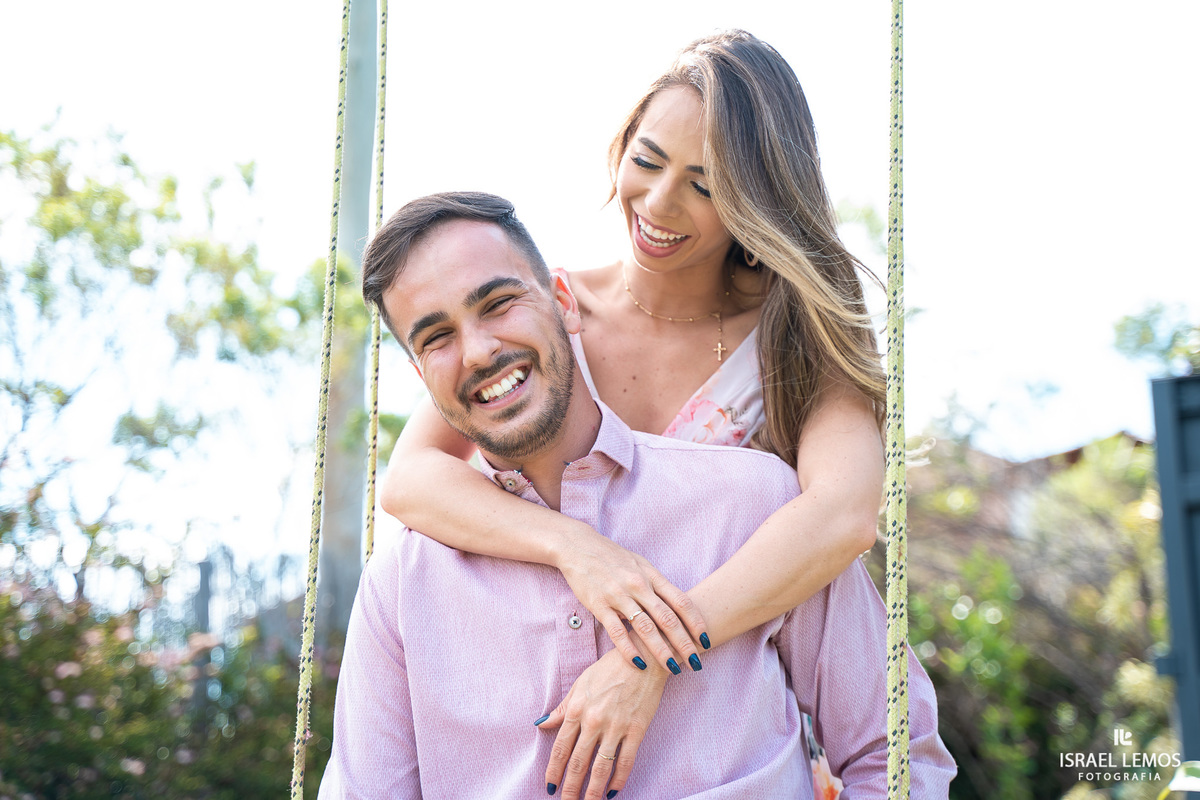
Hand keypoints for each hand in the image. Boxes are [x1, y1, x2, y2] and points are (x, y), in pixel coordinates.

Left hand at [536, 648, 667, 799]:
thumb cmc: (609, 669)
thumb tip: (541, 724)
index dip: (553, 771)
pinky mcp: (637, 729)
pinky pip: (626, 761)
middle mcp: (594, 720)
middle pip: (578, 762)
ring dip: (593, 790)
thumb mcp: (580, 683)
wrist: (643, 657)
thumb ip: (561, 708)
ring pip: (601, 767)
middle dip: (570, 788)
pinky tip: (613, 792)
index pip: (560, 748)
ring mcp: (616, 726)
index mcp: (577, 709)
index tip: (549, 787)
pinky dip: (619, 779)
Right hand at [556, 522, 708, 673]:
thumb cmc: (613, 558)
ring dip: (661, 650)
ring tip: (674, 669)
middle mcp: (639, 585)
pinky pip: (617, 631)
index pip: (681, 601)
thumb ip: (658, 585)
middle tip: (697, 663)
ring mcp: (619, 595)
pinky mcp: (599, 605)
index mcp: (651, 576)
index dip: (696, 622)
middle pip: (668, 618)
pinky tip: (639, 664)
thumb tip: (679, 606)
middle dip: (684, 643)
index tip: (706, 640)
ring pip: (645, 627)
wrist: (579, 547)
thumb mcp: (640, 565)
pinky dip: (629, 649)